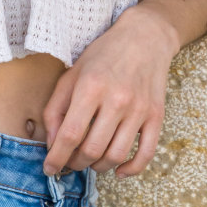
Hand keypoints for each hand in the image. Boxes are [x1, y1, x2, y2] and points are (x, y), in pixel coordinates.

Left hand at [40, 6, 176, 178]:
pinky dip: (131, 169)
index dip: (56, 158)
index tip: (49, 168)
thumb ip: (56, 108)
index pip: (70, 135)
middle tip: (71, 161)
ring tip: (91, 160)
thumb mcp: (73, 73)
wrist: (146, 36)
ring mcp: (139, 109)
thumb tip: (52, 143)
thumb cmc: (105, 54)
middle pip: (92, 149)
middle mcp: (116, 99)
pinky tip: (118, 170)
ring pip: (116, 155)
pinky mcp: (156, 115)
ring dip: (98, 167)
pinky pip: (146, 153)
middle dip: (76, 163)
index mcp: (91, 87)